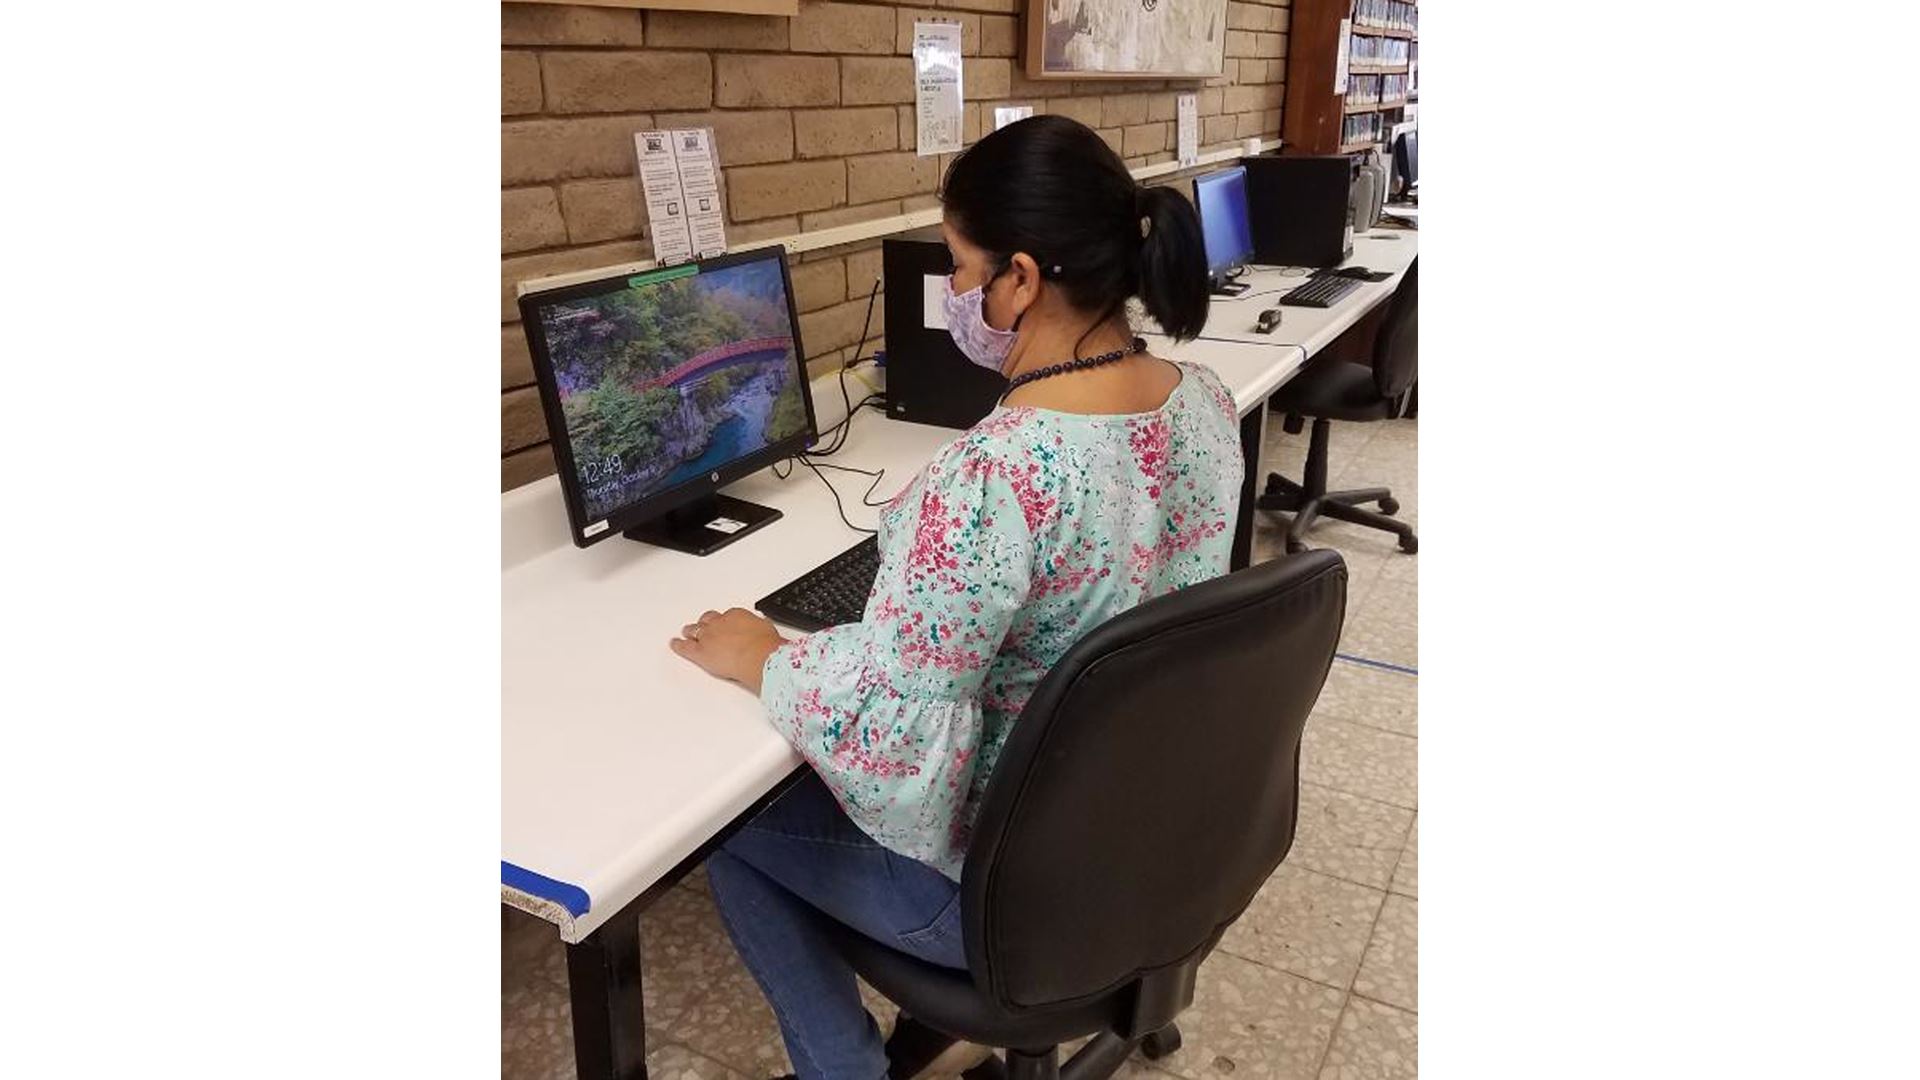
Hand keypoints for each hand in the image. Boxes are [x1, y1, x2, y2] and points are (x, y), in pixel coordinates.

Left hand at [669, 607, 785, 694]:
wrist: (758, 656)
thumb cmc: (766, 645)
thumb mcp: (767, 629)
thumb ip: (760, 628)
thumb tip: (763, 629)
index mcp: (736, 616)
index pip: (726, 617)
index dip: (723, 622)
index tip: (724, 626)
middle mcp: (719, 623)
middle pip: (708, 620)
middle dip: (705, 623)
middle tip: (703, 625)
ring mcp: (708, 637)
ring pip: (694, 631)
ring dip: (690, 631)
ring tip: (686, 632)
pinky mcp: (700, 652)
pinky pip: (685, 647)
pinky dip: (678, 645)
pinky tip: (674, 644)